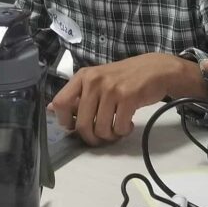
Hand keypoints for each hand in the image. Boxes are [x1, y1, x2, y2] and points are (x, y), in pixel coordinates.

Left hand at [48, 53, 202, 146]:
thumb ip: (77, 94)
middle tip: (101, 136)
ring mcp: (111, 88)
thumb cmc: (124, 77)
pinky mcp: (128, 97)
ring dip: (109, 136)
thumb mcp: (97, 80)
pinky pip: (119, 127)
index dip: (65, 121)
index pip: (60, 103)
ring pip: (100, 129)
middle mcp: (94, 81)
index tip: (75, 127)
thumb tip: (51, 109)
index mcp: (83, 76)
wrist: (155, 69)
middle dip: (91, 137)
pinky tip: (128, 124)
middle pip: (81, 124)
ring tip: (116, 129)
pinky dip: (123, 131)